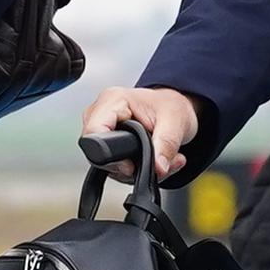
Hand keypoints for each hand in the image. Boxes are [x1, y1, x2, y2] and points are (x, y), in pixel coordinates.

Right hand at [79, 84, 200, 185]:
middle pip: (98, 154)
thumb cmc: (171, 105)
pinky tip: (151, 159)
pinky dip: (133, 169)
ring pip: (107, 164)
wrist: (175, 107)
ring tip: (157, 157)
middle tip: (154, 159)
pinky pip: (113, 166)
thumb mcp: (176, 122)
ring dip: (135, 169)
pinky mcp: (107, 142)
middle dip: (128, 166)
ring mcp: (102, 128)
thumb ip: (166, 145)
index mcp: (113, 100)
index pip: (94, 133)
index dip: (111, 154)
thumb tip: (158, 168)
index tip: (132, 163)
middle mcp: (101, 112)